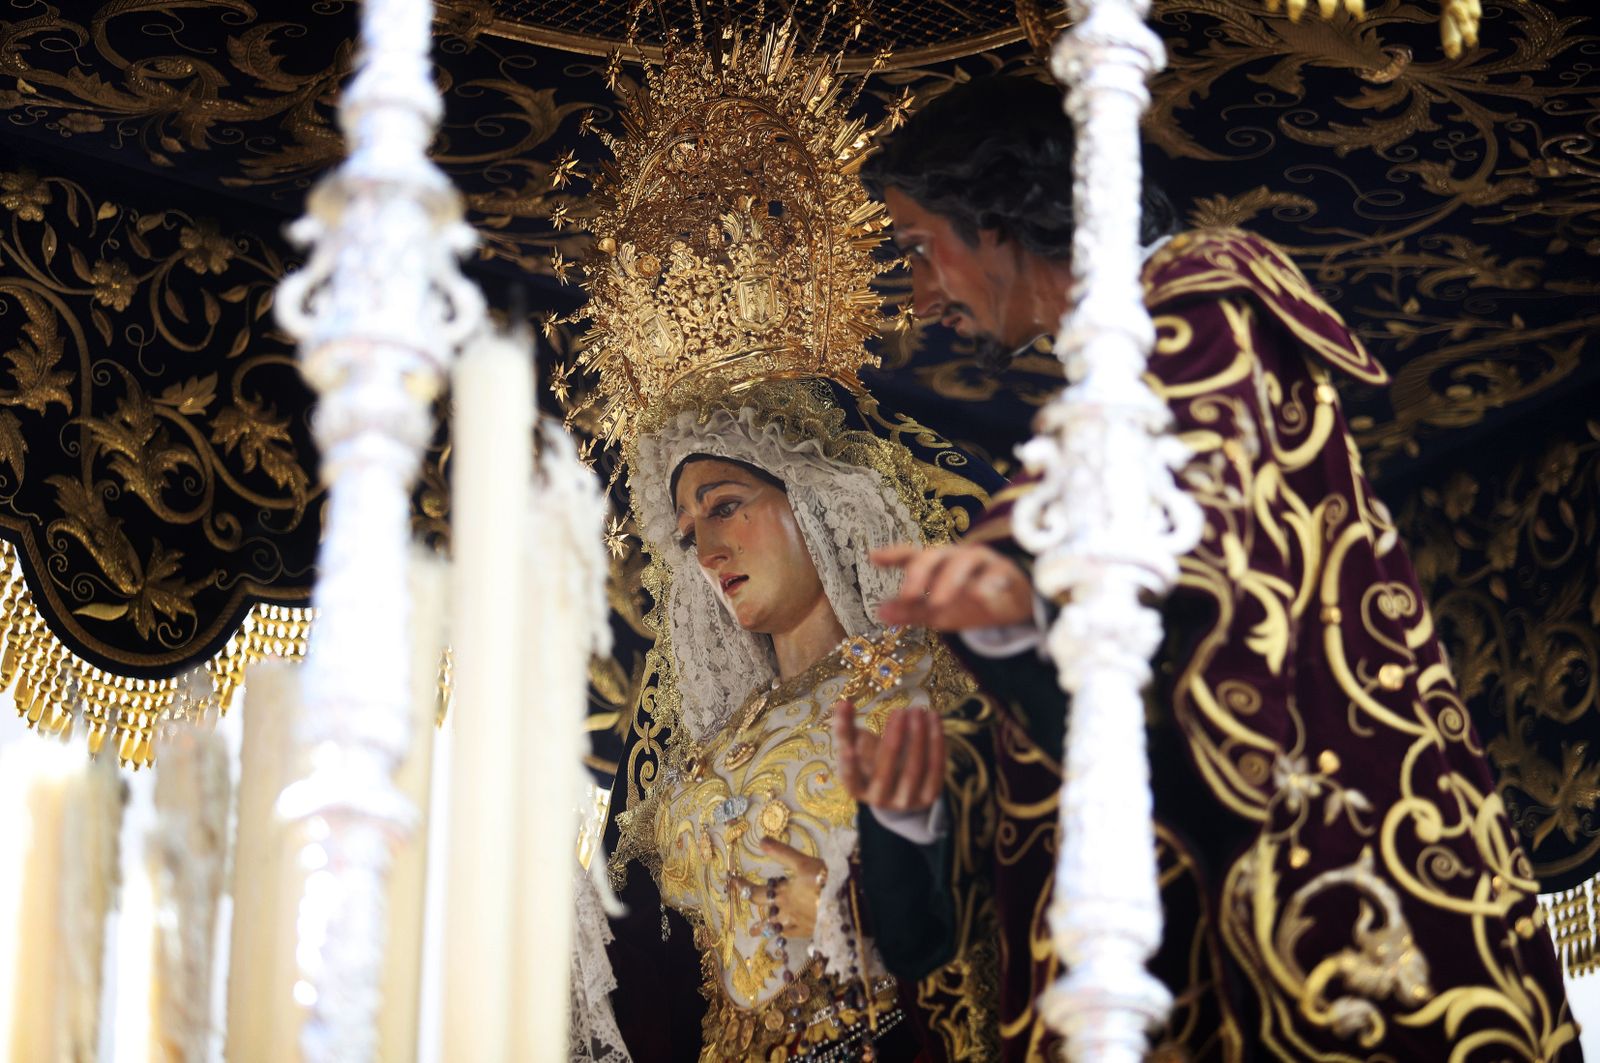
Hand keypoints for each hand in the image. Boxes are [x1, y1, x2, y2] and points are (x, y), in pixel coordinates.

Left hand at [737, 839, 825, 938]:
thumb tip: (760, 841)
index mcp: (783, 893)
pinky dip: (785, 935)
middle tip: (741, 909)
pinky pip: (792, 935)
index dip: (742, 887)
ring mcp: (797, 923)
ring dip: (764, 928)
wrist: (846, 905)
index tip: (731, 881)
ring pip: (775, 927)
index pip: (755, 892)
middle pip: (764, 909)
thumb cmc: (825, 881)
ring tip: (754, 932)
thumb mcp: (803, 862)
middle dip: (751, 906)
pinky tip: (784, 935)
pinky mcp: (810, 931)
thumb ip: (782, 852)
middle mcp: (786, 910)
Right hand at [832, 700, 944, 813]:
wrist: (897, 787)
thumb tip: (843, 703)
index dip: (849, 764)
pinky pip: (935, 768)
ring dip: (918, 736)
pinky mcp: (928, 797)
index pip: (850, 777)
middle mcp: (880, 799)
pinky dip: (936, 741)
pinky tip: (933, 719)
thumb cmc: (870, 760)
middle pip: (886, 771)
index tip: (848, 747)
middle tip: (899, 711)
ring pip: (914, 769)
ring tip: (917, 710)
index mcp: (856, 788)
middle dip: (894, 738)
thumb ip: (845, 727)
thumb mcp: (855, 746)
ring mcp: (905, 801)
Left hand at [871, 543, 1033, 630]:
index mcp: (937, 564)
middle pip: (935, 555)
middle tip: (907, 595)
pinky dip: (988, 583)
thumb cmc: (970, 603)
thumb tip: (879, 612)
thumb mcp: (938, 611)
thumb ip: (910, 611)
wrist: (1014, 609)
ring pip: (965, 560)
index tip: (874, 557)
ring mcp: (983, 562)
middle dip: (919, 573)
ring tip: (937, 601)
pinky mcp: (1007, 573)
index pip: (913, 555)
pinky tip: (979, 595)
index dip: (894, 554)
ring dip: (949, 579)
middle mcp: (957, 557)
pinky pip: (997, 574)